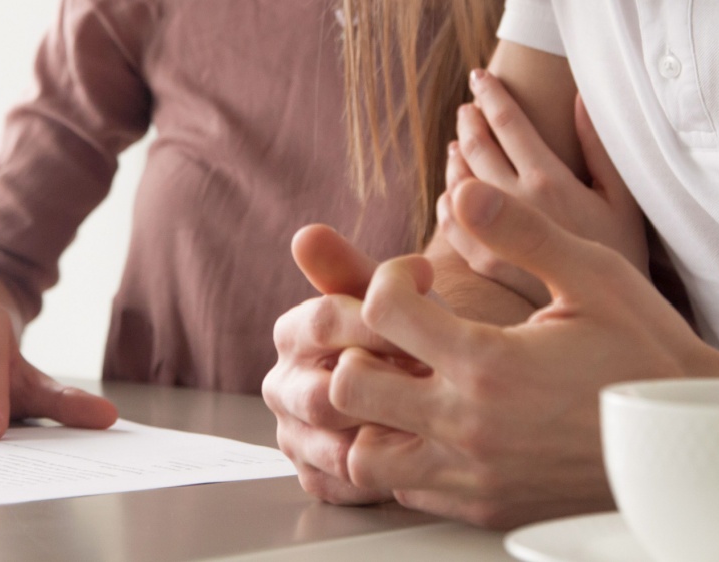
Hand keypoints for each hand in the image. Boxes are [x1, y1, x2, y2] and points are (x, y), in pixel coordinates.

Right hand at [263, 225, 415, 504]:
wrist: (432, 385)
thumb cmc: (411, 335)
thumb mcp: (391, 297)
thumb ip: (353, 268)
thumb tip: (306, 235)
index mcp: (294, 332)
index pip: (323, 321)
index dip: (378, 321)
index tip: (428, 321)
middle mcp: (284, 384)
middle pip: (322, 393)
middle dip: (385, 390)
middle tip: (433, 385)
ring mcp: (295, 435)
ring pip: (332, 444)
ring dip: (386, 433)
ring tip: (432, 420)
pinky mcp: (315, 476)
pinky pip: (342, 483)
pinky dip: (381, 472)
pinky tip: (418, 453)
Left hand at [334, 180, 718, 528]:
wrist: (694, 438)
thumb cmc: (644, 349)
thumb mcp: (592, 275)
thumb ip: (521, 232)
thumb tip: (463, 190)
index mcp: (489, 363)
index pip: (382, 311)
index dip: (389, 278)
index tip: (419, 278)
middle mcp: (469, 427)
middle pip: (350, 387)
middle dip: (357, 346)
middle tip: (395, 330)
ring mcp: (473, 476)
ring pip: (363, 454)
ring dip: (369, 411)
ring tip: (407, 377)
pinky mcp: (485, 507)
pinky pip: (405, 489)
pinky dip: (401, 452)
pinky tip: (434, 418)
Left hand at [439, 70, 649, 304]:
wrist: (615, 327)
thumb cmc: (628, 261)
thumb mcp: (623, 201)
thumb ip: (598, 148)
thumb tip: (579, 99)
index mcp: (550, 183)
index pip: (508, 124)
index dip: (491, 95)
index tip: (479, 77)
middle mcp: (516, 207)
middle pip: (476, 148)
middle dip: (470, 121)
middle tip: (468, 108)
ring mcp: (494, 240)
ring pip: (457, 184)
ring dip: (456, 156)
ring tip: (459, 142)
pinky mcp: (486, 268)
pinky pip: (451, 227)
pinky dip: (447, 202)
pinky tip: (451, 194)